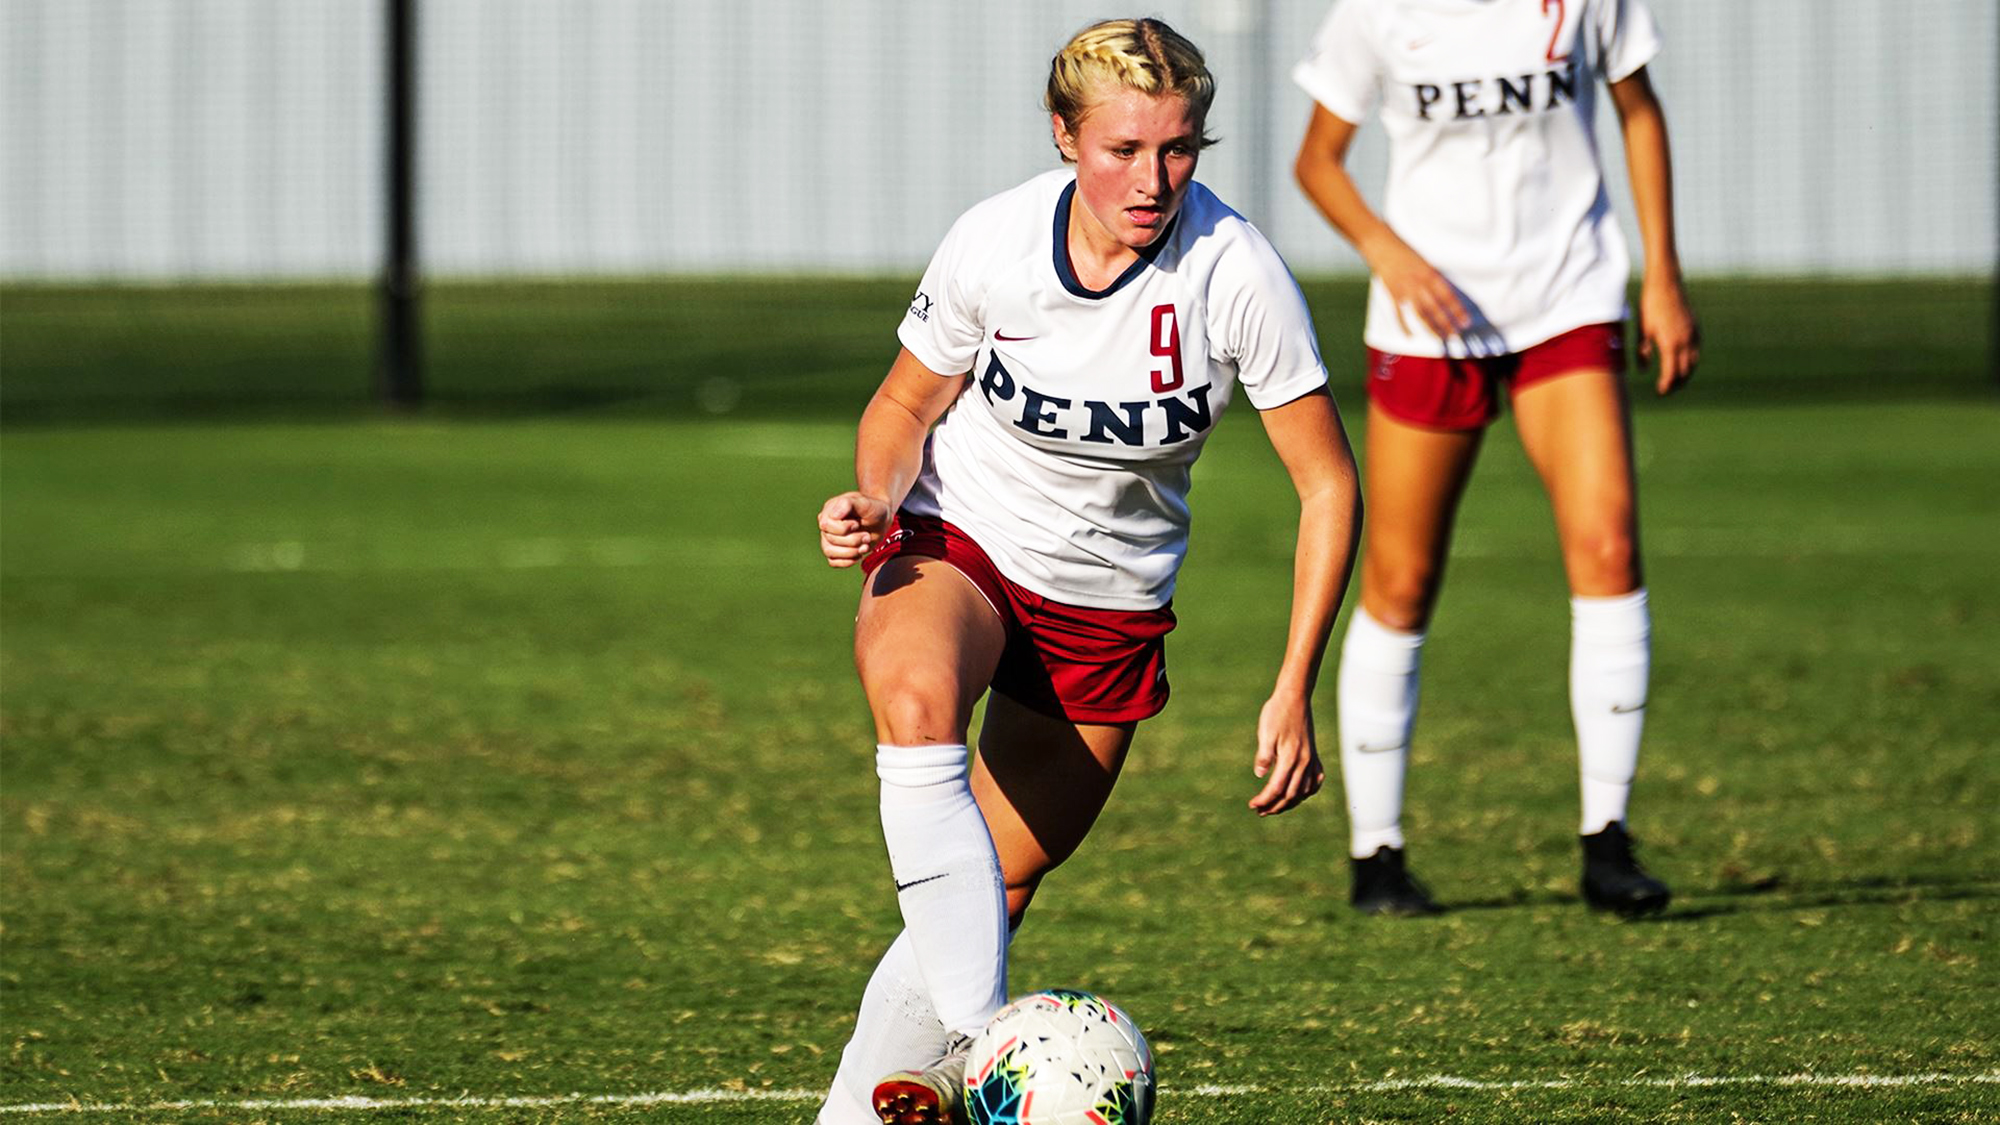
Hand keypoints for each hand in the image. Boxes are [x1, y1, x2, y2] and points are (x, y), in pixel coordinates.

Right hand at [817, 491, 892, 567]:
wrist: (881, 520)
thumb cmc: (873, 509)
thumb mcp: (865, 503)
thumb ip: (848, 504)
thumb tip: (833, 516)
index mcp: (829, 511)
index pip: (826, 525)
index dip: (843, 528)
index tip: (857, 524)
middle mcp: (826, 526)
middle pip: (830, 540)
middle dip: (853, 540)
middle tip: (867, 536)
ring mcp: (828, 539)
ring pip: (829, 552)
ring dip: (851, 552)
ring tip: (865, 546)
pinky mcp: (835, 552)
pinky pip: (833, 562)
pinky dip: (848, 561)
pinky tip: (860, 553)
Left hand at [1247, 691, 1324, 816]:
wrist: (1295, 697)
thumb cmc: (1277, 712)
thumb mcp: (1265, 733)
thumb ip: (1264, 756)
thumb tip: (1260, 776)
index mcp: (1290, 758)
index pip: (1277, 788)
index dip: (1264, 800)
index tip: (1252, 805)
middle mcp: (1304, 762)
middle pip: (1290, 795)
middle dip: (1275, 806)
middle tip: (1260, 811)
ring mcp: (1311, 760)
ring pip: (1303, 791)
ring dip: (1289, 803)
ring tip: (1274, 807)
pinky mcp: (1314, 755)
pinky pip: (1315, 781)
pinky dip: (1307, 792)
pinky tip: (1299, 795)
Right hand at [1366, 237, 1470, 342]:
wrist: (1382, 246)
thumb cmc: (1404, 252)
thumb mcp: (1424, 262)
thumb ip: (1433, 278)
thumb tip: (1445, 295)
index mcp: (1429, 274)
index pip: (1447, 296)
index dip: (1457, 310)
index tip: (1465, 322)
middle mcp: (1419, 284)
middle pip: (1435, 309)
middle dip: (1447, 323)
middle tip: (1455, 335)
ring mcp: (1405, 291)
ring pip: (1421, 314)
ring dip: (1432, 327)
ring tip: (1441, 337)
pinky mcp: (1392, 295)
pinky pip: (1399, 314)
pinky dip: (1404, 326)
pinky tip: (1410, 336)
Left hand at [1638, 277, 1699, 395]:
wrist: (1666, 284)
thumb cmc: (1650, 306)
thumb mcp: (1643, 331)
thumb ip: (1642, 352)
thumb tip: (1643, 371)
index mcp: (1670, 344)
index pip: (1671, 373)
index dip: (1667, 385)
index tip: (1661, 391)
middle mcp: (1685, 341)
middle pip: (1685, 371)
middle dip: (1677, 383)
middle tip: (1667, 389)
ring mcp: (1693, 334)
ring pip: (1694, 362)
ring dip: (1686, 373)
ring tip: (1676, 380)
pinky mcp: (1696, 328)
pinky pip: (1697, 350)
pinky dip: (1691, 360)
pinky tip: (1683, 362)